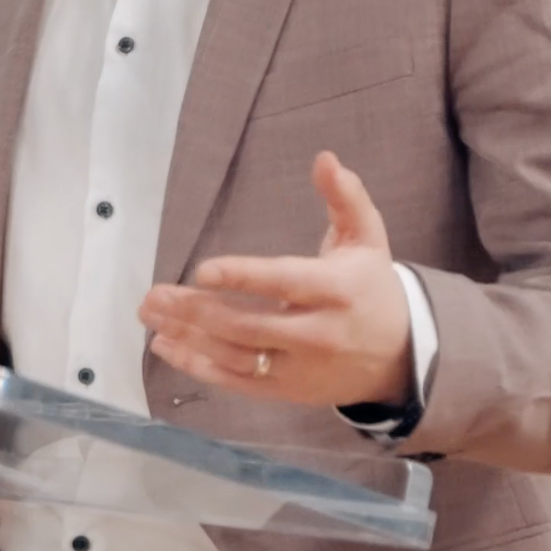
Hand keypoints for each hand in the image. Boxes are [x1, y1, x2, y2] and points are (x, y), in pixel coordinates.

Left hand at [138, 151, 411, 408]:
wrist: (401, 356)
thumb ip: (345, 197)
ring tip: (149, 314)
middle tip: (154, 295)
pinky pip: (236, 382)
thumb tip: (325, 159)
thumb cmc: (370, 286)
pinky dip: (197, 366)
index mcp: (337, 292)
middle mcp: (318, 335)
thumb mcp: (367, 236)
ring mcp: (300, 369)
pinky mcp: (286, 391)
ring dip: (188, 336)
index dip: (244, 278)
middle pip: (250, 325)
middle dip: (197, 311)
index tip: (202, 271)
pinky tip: (165, 346)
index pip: (285, 283)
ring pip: (236, 355)